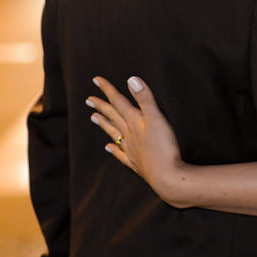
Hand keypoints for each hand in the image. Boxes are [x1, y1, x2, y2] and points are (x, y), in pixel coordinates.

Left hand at [87, 76, 188, 205]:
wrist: (167, 177)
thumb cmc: (164, 147)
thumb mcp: (157, 118)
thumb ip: (145, 98)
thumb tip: (131, 79)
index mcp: (135, 122)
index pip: (118, 102)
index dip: (107, 90)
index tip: (96, 80)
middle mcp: (129, 135)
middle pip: (113, 117)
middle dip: (102, 106)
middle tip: (89, 100)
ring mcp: (131, 150)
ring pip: (114, 134)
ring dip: (104, 124)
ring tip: (94, 118)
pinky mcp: (136, 163)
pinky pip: (120, 154)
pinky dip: (113, 149)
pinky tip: (108, 147)